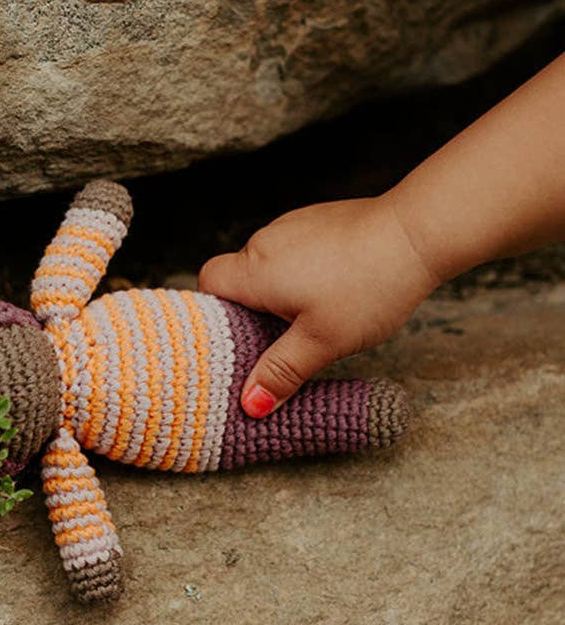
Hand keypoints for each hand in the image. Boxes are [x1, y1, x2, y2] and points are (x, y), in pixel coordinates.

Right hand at [198, 194, 439, 416]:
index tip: (232, 336)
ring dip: (279, 289)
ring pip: (267, 263)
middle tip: (278, 337)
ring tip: (313, 313)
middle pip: (237, 276)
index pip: (208, 282)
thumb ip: (281, 372)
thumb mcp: (322, 341)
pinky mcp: (316, 220)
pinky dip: (301, 270)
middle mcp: (266, 241)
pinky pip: (292, 249)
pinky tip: (333, 285)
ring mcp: (292, 225)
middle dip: (251, 307)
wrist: (416, 233)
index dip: (212, 310)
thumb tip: (249, 404)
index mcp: (256, 270)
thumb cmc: (368, 286)